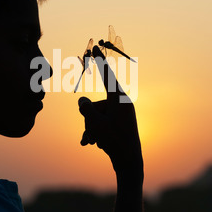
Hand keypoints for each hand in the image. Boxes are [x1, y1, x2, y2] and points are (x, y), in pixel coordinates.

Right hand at [78, 46, 142, 177]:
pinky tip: (91, 144)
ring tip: (91, 141)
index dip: (100, 62)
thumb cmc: (114, 142)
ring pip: (96, 115)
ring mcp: (121, 114)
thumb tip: (81, 100)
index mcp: (120, 99)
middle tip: (90, 133)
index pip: (107, 76)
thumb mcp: (96, 124)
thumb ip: (85, 108)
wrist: (130, 163)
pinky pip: (102, 122)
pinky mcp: (119, 123)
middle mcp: (121, 104)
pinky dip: (95, 132)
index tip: (95, 48)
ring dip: (90, 128)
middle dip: (88, 118)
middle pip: (95, 103)